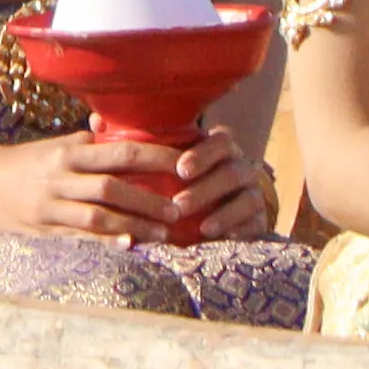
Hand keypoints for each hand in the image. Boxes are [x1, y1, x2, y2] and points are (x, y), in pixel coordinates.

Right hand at [0, 121, 199, 245]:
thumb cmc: (23, 162)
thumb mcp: (54, 145)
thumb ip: (85, 141)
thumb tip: (115, 127)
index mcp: (69, 151)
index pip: (121, 152)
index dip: (156, 158)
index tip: (185, 164)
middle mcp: (62, 175)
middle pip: (113, 187)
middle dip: (150, 199)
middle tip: (180, 208)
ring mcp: (52, 203)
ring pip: (100, 215)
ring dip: (135, 225)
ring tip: (163, 233)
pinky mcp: (45, 227)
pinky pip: (81, 235)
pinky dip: (107, 240)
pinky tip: (128, 245)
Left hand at [156, 122, 278, 247]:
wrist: (226, 213)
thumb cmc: (189, 184)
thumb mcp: (176, 168)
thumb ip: (156, 157)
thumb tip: (108, 129)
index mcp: (223, 149)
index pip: (220, 142)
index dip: (202, 154)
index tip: (181, 170)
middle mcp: (242, 167)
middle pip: (231, 172)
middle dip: (205, 189)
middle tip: (179, 205)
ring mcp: (255, 194)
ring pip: (247, 199)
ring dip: (222, 213)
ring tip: (202, 227)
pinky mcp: (261, 220)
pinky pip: (256, 224)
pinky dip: (239, 230)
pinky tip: (224, 238)